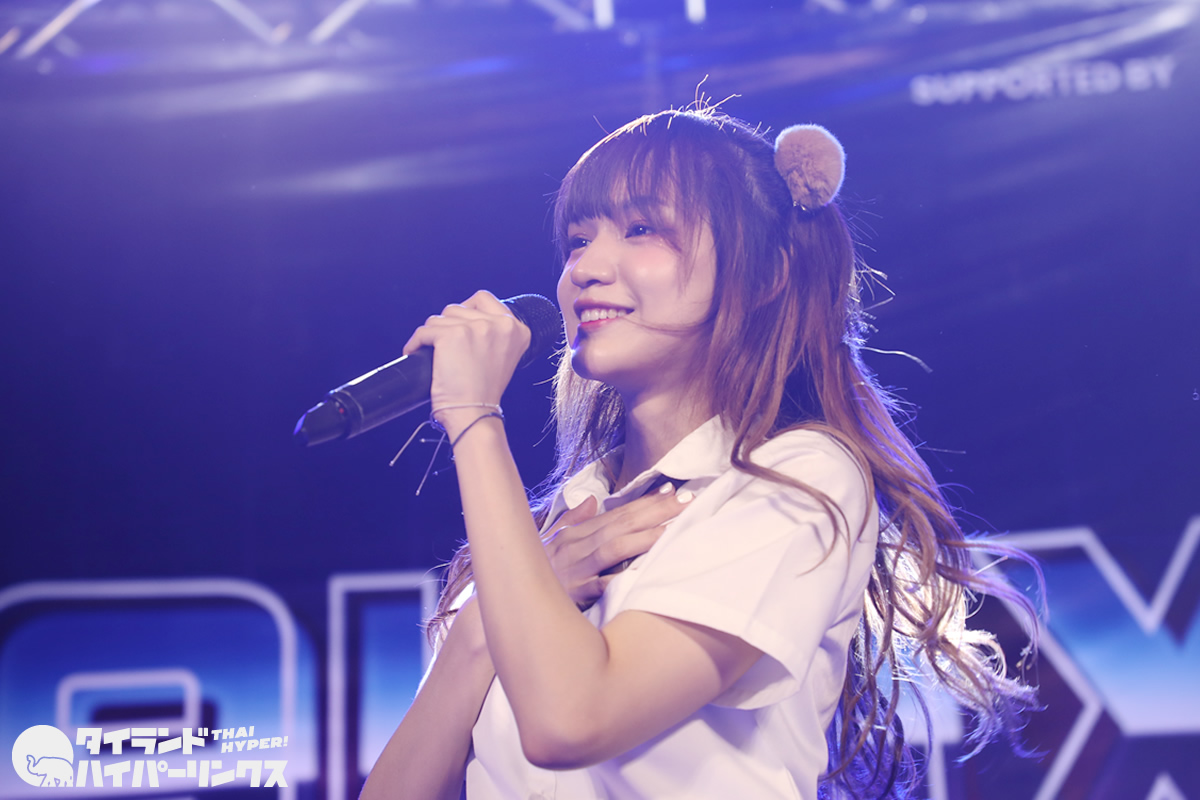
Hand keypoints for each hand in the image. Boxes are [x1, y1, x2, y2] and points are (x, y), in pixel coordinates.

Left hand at [402, 290, 532, 438]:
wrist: (475, 413)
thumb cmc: (483, 392)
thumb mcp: (502, 355)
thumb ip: (493, 333)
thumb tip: (465, 315)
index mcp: (517, 329)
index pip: (483, 299)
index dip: (465, 311)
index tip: (458, 328)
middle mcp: (501, 325)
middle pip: (458, 308)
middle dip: (447, 326)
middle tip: (448, 350)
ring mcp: (477, 328)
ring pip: (440, 318)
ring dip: (433, 336)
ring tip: (438, 356)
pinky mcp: (452, 335)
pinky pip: (424, 330)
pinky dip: (416, 343)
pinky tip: (416, 353)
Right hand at [543, 484, 691, 608]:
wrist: (510, 601)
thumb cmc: (534, 572)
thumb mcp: (550, 541)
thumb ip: (573, 520)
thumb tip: (592, 502)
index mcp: (575, 534)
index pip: (617, 514)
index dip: (645, 502)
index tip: (673, 492)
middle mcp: (576, 546)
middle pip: (621, 524)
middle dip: (656, 511)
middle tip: (688, 501)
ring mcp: (576, 569)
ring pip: (614, 548)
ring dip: (645, 537)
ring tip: (674, 529)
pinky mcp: (574, 594)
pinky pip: (602, 585)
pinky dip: (622, 577)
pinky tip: (645, 571)